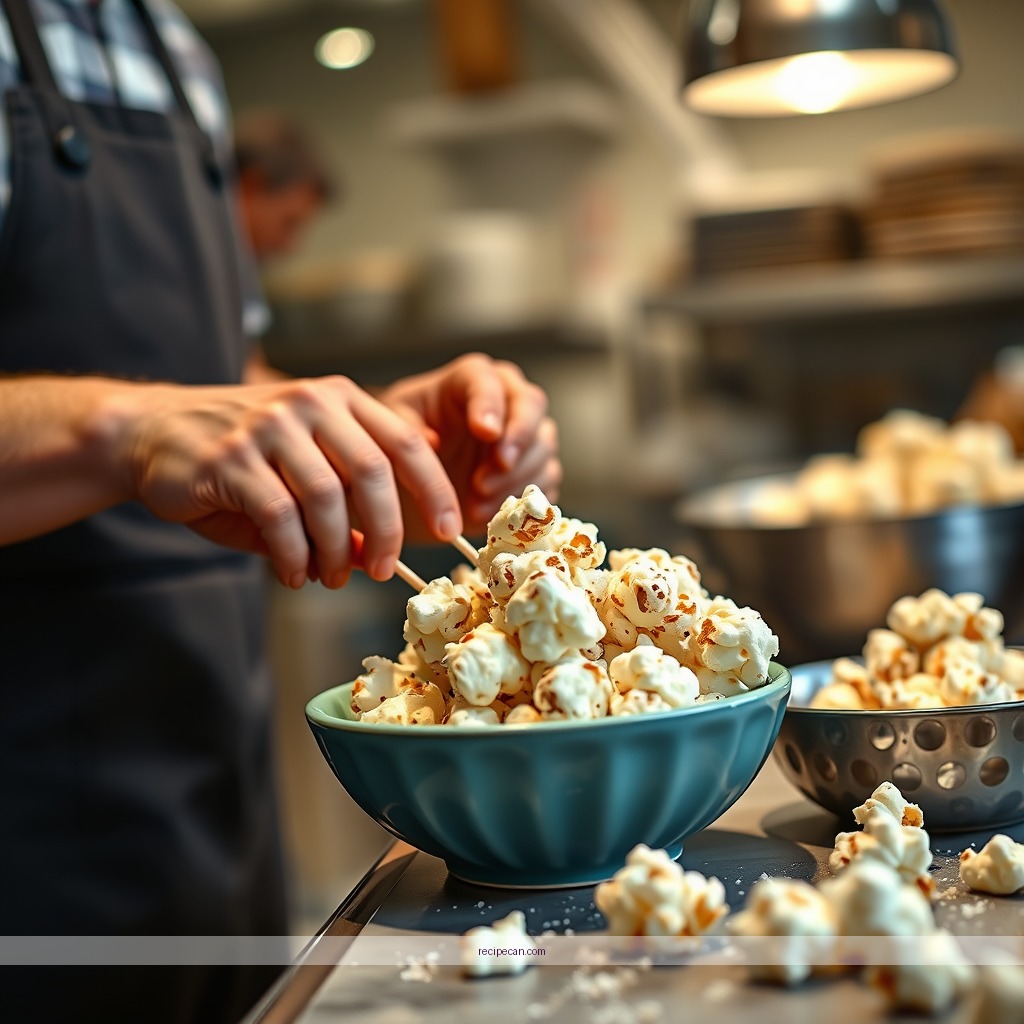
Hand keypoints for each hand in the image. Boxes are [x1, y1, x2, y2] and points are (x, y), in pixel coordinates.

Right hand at [113, 376, 462, 587]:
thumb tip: (375, 554)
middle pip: (373, 473)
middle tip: (383, 570)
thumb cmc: (241, 458)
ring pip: (326, 499)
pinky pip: (279, 517)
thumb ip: (345, 503)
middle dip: (387, 531)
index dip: (434, 490)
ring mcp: (269, 426)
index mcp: (340, 399)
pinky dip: (294, 555)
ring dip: (335, 551)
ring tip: (330, 577)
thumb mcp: (303, 470)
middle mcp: (310, 403)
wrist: (153, 433)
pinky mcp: (231, 458)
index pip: (404, 443)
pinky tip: (294, 573)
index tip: (448, 529)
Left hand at [379, 354, 561, 535]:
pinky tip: (487, 512)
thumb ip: (408, 429)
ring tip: (477, 500)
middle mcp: (505, 399)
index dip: (490, 404)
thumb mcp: (392, 428)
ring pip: (543, 445)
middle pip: (531, 404)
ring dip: (516, 475)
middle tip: (499, 464)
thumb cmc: (405, 440)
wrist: (416, 477)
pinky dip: (523, 500)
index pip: (487, 380)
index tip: (485, 431)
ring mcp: (524, 435)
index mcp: (468, 379)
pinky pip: (546, 481)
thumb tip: (431, 441)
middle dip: (519, 437)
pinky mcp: (533, 469)